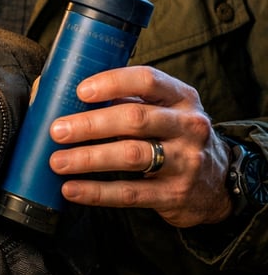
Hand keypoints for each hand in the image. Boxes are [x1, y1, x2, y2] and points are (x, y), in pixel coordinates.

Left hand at [48, 65, 232, 228]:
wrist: (218, 185)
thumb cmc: (174, 137)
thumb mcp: (165, 112)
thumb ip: (125, 101)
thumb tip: (60, 93)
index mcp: (182, 97)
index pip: (147, 80)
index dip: (112, 83)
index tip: (80, 91)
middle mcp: (188, 125)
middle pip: (135, 119)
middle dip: (90, 124)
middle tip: (57, 130)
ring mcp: (185, 161)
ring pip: (131, 155)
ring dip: (88, 158)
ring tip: (57, 161)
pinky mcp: (174, 194)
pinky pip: (130, 192)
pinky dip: (96, 192)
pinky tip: (71, 189)